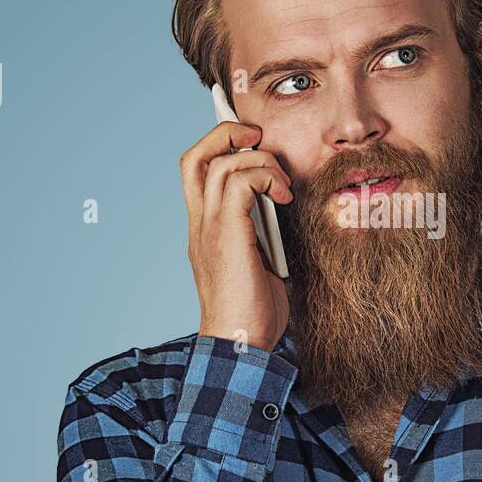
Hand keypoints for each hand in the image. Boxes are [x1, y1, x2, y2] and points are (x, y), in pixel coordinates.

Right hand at [180, 120, 291, 352]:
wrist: (240, 347)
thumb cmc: (254, 314)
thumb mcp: (261, 262)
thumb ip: (263, 232)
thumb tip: (286, 207)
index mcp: (204, 229)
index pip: (196, 171)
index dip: (218, 146)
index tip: (253, 143)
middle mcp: (199, 224)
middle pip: (195, 155)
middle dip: (226, 133)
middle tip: (258, 138)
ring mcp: (208, 228)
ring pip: (219, 161)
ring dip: (259, 160)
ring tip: (283, 185)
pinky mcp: (226, 234)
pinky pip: (238, 181)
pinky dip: (265, 177)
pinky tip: (284, 197)